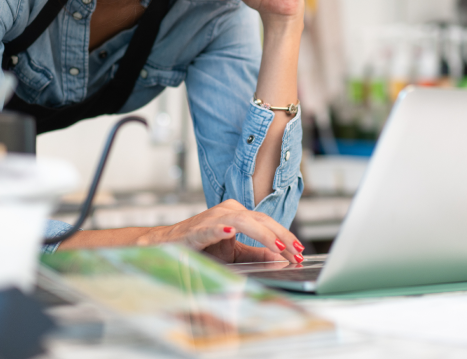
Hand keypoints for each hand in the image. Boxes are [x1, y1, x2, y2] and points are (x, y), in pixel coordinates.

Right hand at [136, 199, 304, 263]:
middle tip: (297, 252)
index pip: (267, 222)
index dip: (285, 235)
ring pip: (243, 220)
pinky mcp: (197, 229)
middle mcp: (227, 210)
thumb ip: (255, 252)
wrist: (167, 244)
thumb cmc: (200, 246)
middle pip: (260, 219)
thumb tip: (279, 256)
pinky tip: (230, 233)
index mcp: (237, 214)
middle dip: (282, 236)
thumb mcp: (233, 252)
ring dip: (263, 234)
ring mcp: (213, 217)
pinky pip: (212, 226)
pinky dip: (221, 228)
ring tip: (279, 247)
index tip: (300, 251)